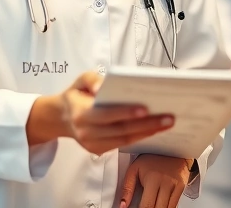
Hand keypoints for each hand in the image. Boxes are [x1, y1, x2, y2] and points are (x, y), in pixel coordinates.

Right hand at [56, 71, 174, 154]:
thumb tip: (101, 88)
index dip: (126, 113)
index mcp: (80, 113)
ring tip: (167, 123)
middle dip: (146, 125)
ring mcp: (92, 144)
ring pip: (124, 140)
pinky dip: (140, 137)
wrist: (62, 117)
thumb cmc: (76, 95)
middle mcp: (86, 132)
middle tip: (168, 118)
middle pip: (120, 130)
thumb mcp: (80, 80)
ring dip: (148, 132)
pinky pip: (123, 144)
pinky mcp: (99, 150)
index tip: (146, 108)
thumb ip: (91, 79)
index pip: (106, 115)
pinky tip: (154, 129)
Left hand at [120, 154, 190, 207]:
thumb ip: (127, 188)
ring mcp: (175, 186)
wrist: (171, 148)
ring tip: (151, 204)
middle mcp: (166, 183)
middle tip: (144, 206)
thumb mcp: (134, 169)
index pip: (146, 205)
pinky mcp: (182, 187)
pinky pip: (174, 205)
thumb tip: (122, 205)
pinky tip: (160, 205)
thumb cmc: (151, 159)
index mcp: (152, 179)